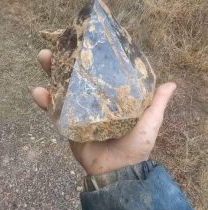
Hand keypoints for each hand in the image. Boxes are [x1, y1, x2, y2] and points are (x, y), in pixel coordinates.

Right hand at [32, 49, 175, 175]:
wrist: (118, 172)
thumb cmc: (136, 146)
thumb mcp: (150, 121)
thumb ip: (157, 103)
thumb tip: (171, 83)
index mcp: (112, 97)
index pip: (100, 71)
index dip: (91, 56)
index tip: (84, 38)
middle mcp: (94, 100)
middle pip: (77, 76)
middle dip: (66, 60)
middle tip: (57, 46)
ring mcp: (79, 111)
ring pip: (62, 88)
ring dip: (51, 73)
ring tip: (43, 58)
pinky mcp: (68, 123)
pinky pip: (54, 110)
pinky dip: (44, 101)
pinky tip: (37, 91)